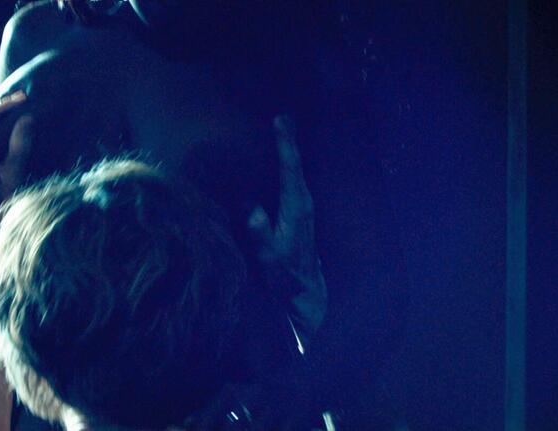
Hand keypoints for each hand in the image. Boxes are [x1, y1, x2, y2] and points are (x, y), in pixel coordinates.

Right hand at [248, 115, 326, 340]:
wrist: (305, 292)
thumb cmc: (285, 275)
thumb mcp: (269, 257)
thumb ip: (260, 233)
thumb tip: (252, 210)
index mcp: (297, 207)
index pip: (291, 168)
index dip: (285, 144)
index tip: (279, 121)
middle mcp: (304, 202)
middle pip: (296, 163)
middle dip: (288, 139)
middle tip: (282, 115)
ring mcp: (304, 206)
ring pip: (295, 170)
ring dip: (288, 150)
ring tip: (281, 128)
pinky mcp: (300, 212)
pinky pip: (292, 179)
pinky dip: (287, 164)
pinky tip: (280, 158)